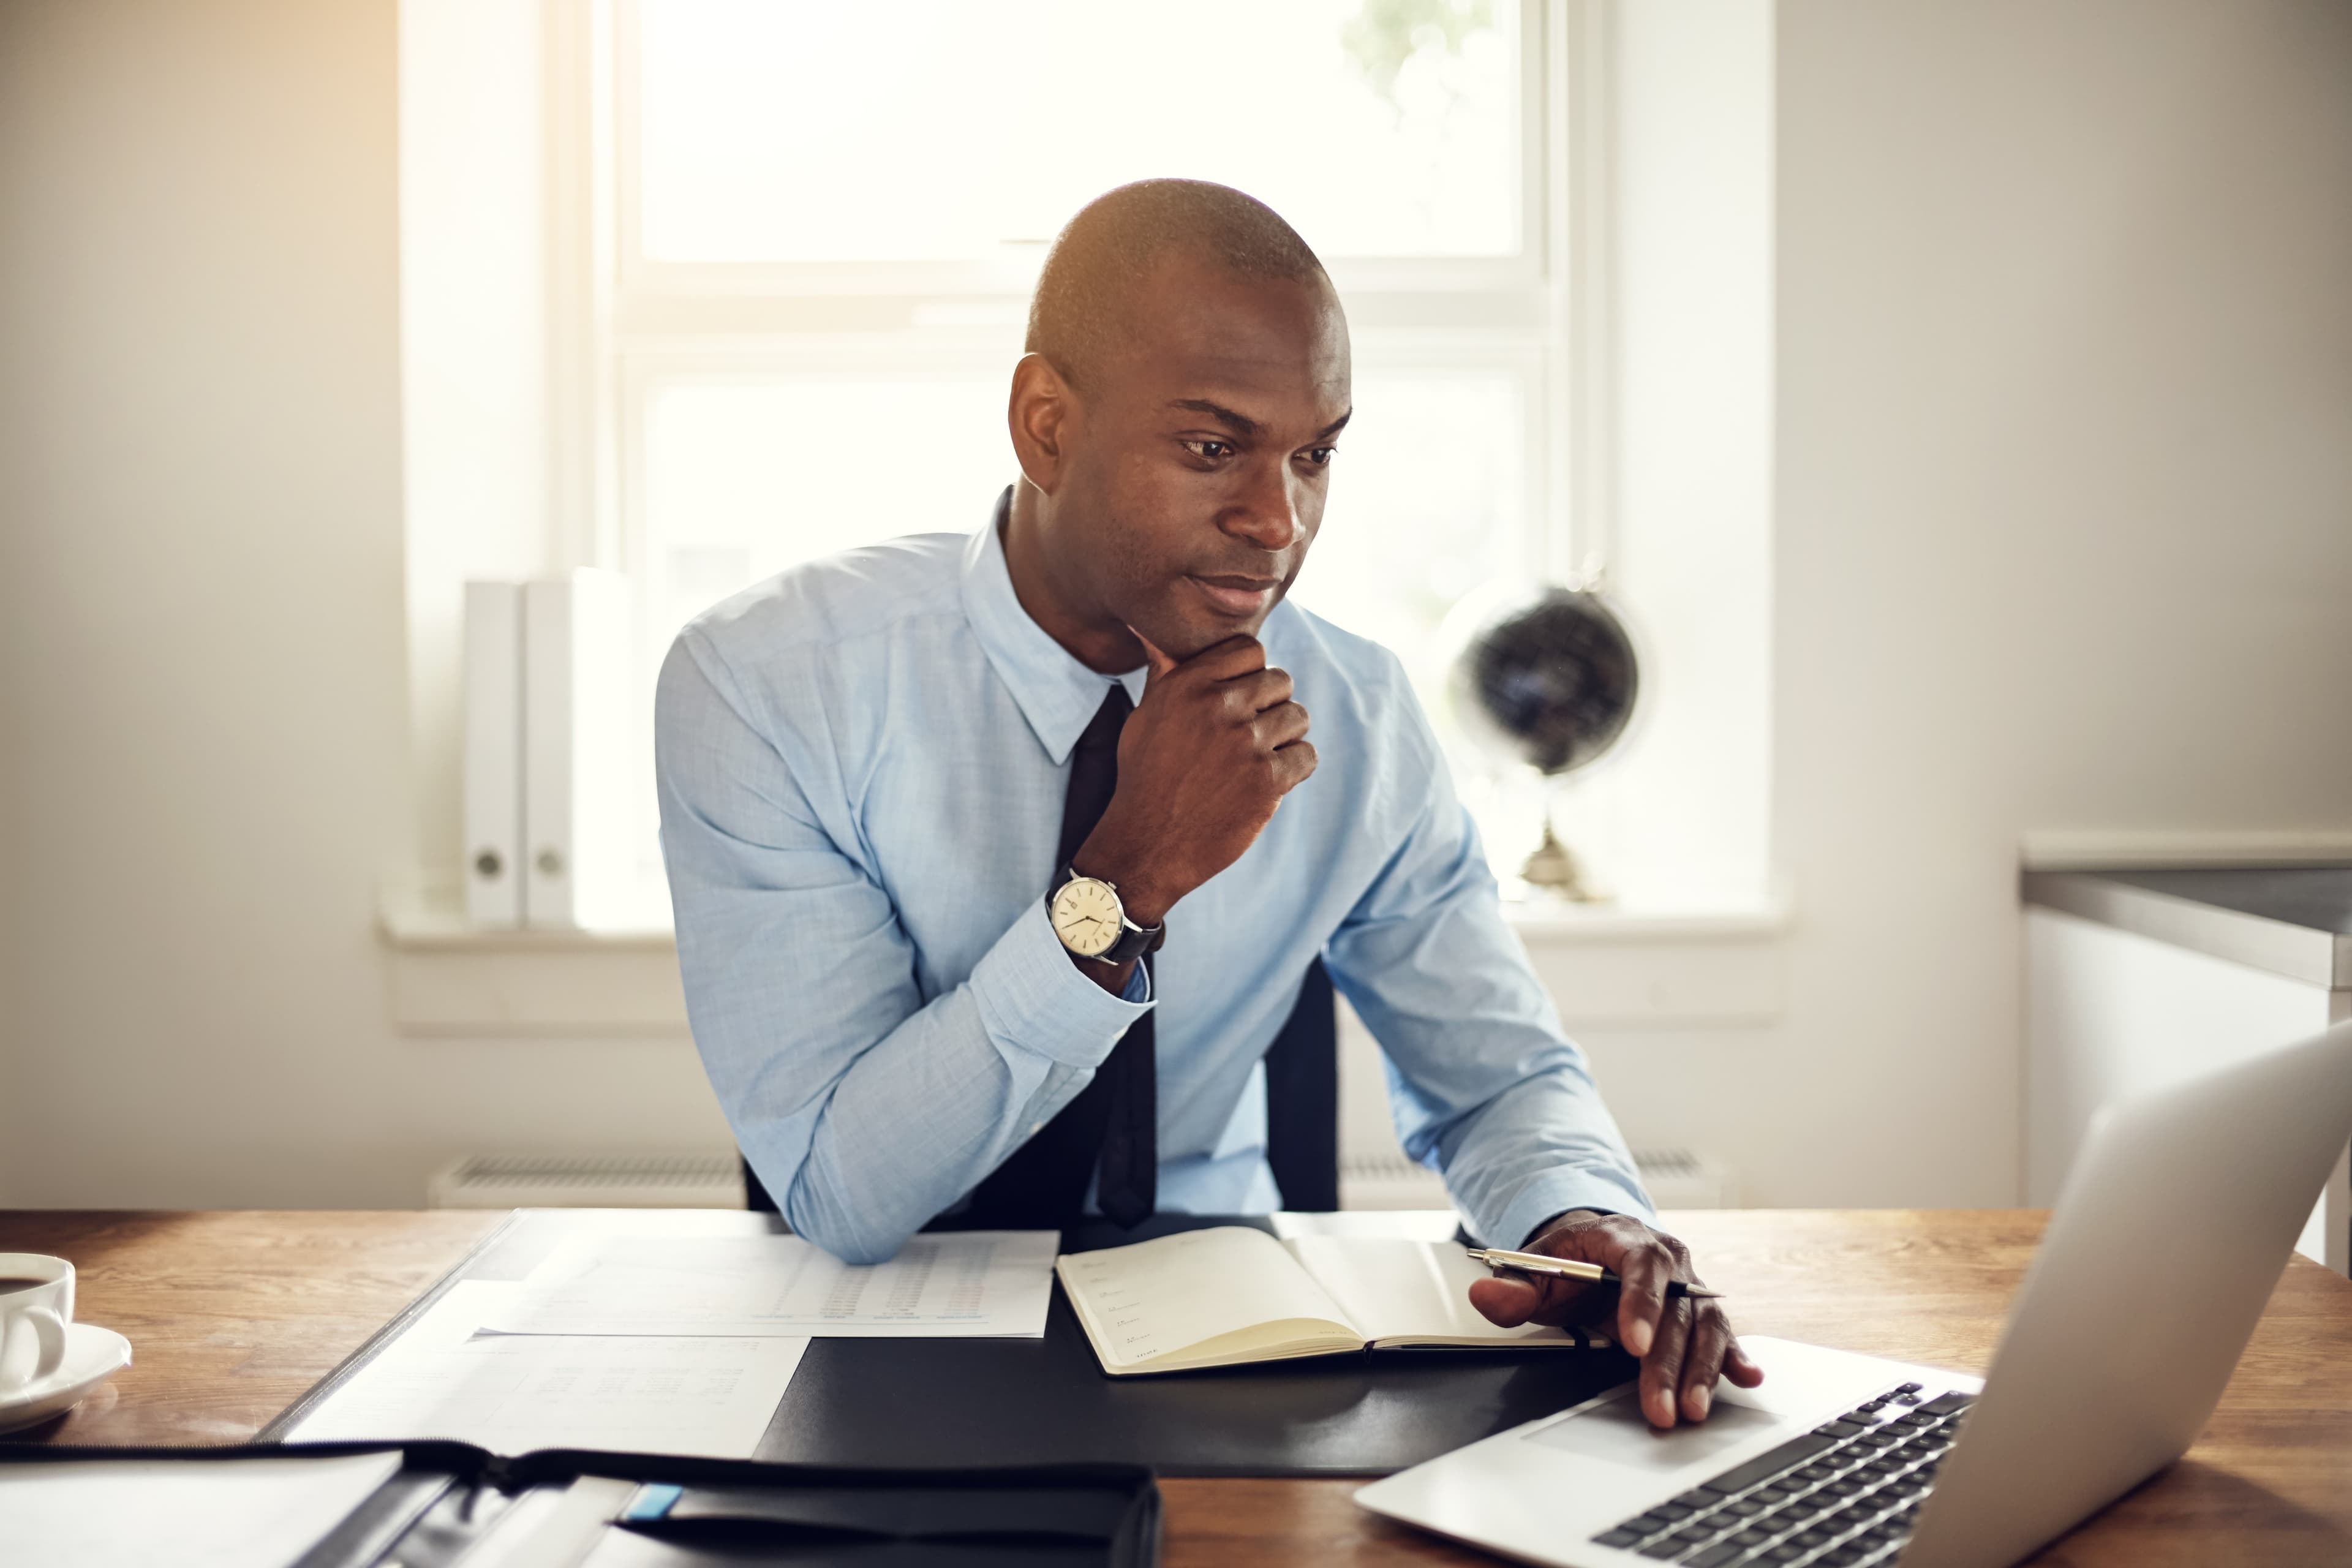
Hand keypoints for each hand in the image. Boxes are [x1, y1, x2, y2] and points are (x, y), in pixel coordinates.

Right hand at [1073, 632, 1315, 924]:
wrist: (1147, 845)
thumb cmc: (1146, 776)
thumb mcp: (1146, 715)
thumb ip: (1165, 671)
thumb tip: (1150, 628)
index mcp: (1188, 684)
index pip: (1250, 649)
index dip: (1252, 673)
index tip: (1241, 697)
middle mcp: (1218, 707)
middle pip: (1280, 680)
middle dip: (1271, 706)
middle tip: (1251, 734)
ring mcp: (1245, 743)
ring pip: (1298, 717)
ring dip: (1285, 737)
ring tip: (1258, 758)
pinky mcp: (1267, 780)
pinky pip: (1306, 756)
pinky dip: (1294, 769)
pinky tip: (1268, 781)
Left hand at [1468, 1210, 1762, 1428]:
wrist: (1596, 1242)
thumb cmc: (1569, 1258)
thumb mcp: (1534, 1265)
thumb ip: (1512, 1285)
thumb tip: (1485, 1294)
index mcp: (1625, 1238)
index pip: (1639, 1266)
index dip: (1640, 1304)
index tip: (1633, 1343)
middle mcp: (1667, 1259)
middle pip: (1675, 1309)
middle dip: (1667, 1361)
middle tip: (1659, 1404)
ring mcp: (1689, 1285)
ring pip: (1704, 1326)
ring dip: (1701, 1369)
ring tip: (1692, 1408)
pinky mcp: (1702, 1311)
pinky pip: (1723, 1333)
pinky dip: (1736, 1357)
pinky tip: (1746, 1379)